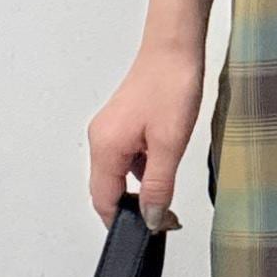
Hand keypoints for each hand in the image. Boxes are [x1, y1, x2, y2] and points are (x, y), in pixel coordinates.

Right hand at [87, 43, 203, 229]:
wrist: (175, 47)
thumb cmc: (170, 84)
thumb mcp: (169, 146)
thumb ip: (157, 187)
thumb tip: (151, 217)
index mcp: (105, 147)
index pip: (105, 202)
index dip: (127, 222)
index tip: (154, 230)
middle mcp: (101, 139)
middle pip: (107, 192)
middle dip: (133, 209)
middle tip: (167, 216)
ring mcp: (110, 131)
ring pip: (119, 177)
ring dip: (141, 190)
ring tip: (169, 189)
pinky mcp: (123, 124)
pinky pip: (127, 160)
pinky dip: (144, 171)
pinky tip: (165, 164)